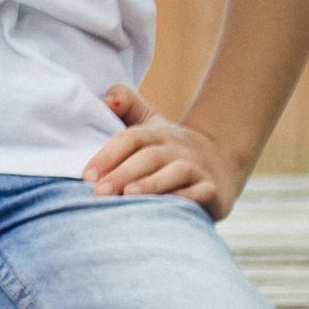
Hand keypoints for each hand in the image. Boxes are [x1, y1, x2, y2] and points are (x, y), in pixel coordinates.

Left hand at [82, 87, 242, 211]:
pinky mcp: (213, 189)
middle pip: (149, 157)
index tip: (87, 175)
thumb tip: (106, 99)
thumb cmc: (169, 146)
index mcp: (157, 132)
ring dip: (151, 184)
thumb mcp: (150, 121)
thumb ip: (127, 105)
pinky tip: (165, 208)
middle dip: (122, 173)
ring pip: (175, 173)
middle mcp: (177, 148)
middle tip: (100, 191)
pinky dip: (184, 199)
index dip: (108, 155)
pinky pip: (201, 193)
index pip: (130, 138)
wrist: (221, 160)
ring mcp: (197, 168)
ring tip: (127, 195)